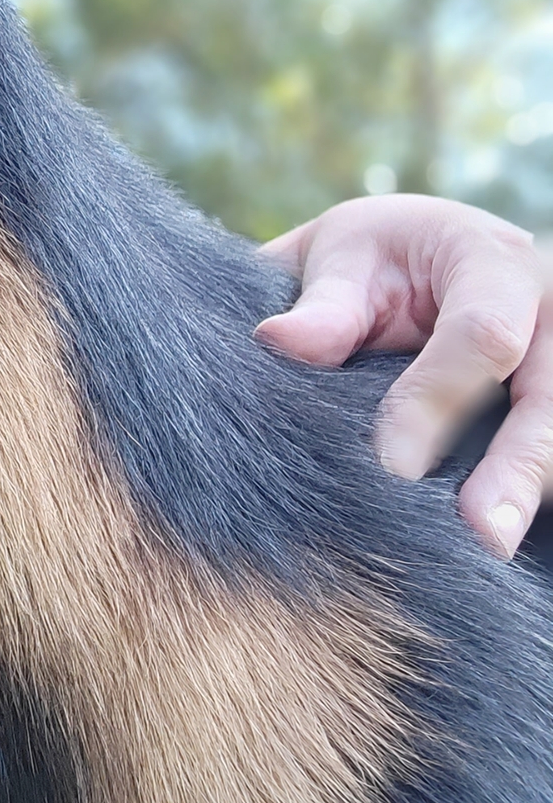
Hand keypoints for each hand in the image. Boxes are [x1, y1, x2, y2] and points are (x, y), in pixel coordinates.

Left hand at [255, 195, 549, 557]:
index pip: (484, 333)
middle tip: (480, 533)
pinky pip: (546, 452)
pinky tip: (492, 538)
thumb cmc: (374, 259)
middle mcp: (546, 314)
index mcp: (492, 262)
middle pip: (547, 398)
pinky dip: (523, 491)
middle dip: (516, 467)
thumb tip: (277, 341)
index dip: (439, 399)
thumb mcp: (341, 256)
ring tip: (489, 546)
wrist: (409, 257)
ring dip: (524, 489)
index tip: (392, 462)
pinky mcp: (546, 404)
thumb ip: (322, 304)